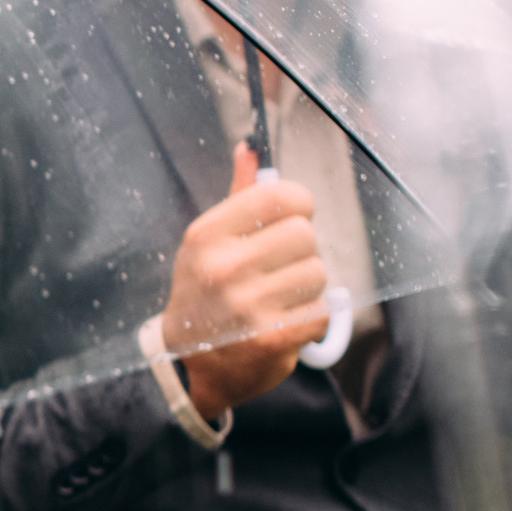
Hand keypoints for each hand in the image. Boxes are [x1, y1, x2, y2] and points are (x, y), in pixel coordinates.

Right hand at [159, 143, 332, 418]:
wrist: (188, 362)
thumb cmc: (205, 292)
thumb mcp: (208, 242)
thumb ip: (238, 196)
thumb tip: (250, 148)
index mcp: (208, 234)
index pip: (282, 196)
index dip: (298, 207)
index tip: (289, 222)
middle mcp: (224, 267)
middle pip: (307, 236)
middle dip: (301, 254)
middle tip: (277, 271)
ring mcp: (247, 305)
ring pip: (319, 275)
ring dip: (306, 289)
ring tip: (277, 300)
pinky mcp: (271, 339)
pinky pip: (323, 312)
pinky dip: (311, 319)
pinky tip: (284, 323)